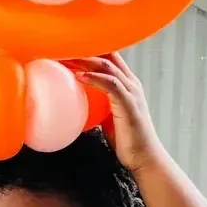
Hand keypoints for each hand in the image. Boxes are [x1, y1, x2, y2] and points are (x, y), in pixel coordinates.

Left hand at [69, 54, 164, 176]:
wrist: (144, 157)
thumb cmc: (126, 139)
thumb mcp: (108, 116)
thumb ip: (97, 105)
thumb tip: (74, 104)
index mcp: (126, 84)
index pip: (108, 58)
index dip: (89, 51)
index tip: (66, 49)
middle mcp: (131, 83)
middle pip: (107, 56)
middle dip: (84, 50)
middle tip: (61, 49)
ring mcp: (131, 92)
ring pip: (107, 67)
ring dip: (85, 60)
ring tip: (65, 57)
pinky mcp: (129, 104)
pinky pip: (111, 84)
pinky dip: (94, 78)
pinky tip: (79, 76)